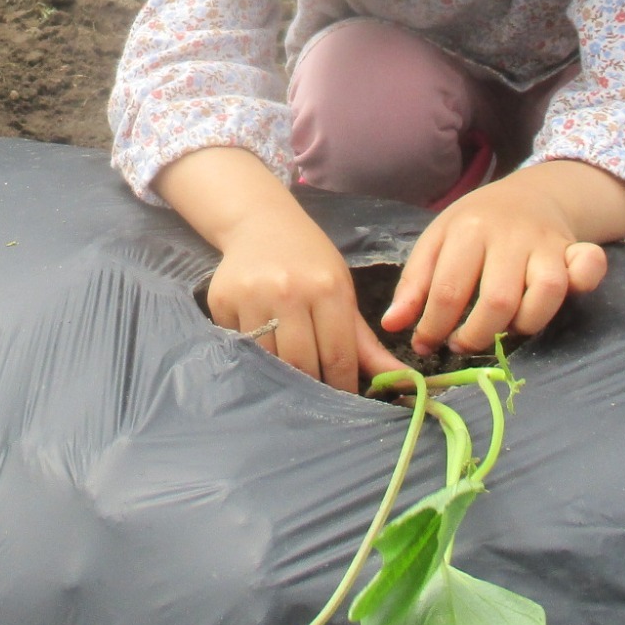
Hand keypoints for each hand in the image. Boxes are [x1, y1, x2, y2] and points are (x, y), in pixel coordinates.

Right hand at [206, 200, 401, 393]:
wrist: (259, 223)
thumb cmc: (310, 262)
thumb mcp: (342, 292)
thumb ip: (366, 342)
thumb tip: (403, 382)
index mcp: (327, 288)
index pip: (337, 355)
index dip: (342, 386)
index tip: (344, 401)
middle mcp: (289, 291)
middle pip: (302, 364)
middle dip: (313, 386)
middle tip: (316, 394)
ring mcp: (252, 296)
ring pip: (269, 361)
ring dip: (281, 376)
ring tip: (289, 377)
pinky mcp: (221, 301)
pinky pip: (240, 348)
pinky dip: (252, 356)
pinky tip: (260, 349)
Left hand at [382, 161, 624, 354]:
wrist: (530, 194)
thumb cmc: (475, 225)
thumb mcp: (436, 241)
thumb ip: (414, 284)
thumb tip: (393, 326)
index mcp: (467, 230)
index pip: (448, 290)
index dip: (434, 327)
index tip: (426, 345)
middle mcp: (509, 235)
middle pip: (498, 299)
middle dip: (477, 335)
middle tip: (463, 344)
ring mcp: (546, 243)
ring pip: (545, 292)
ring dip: (524, 325)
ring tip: (504, 330)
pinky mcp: (576, 249)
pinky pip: (589, 268)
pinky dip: (582, 283)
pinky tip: (559, 298)